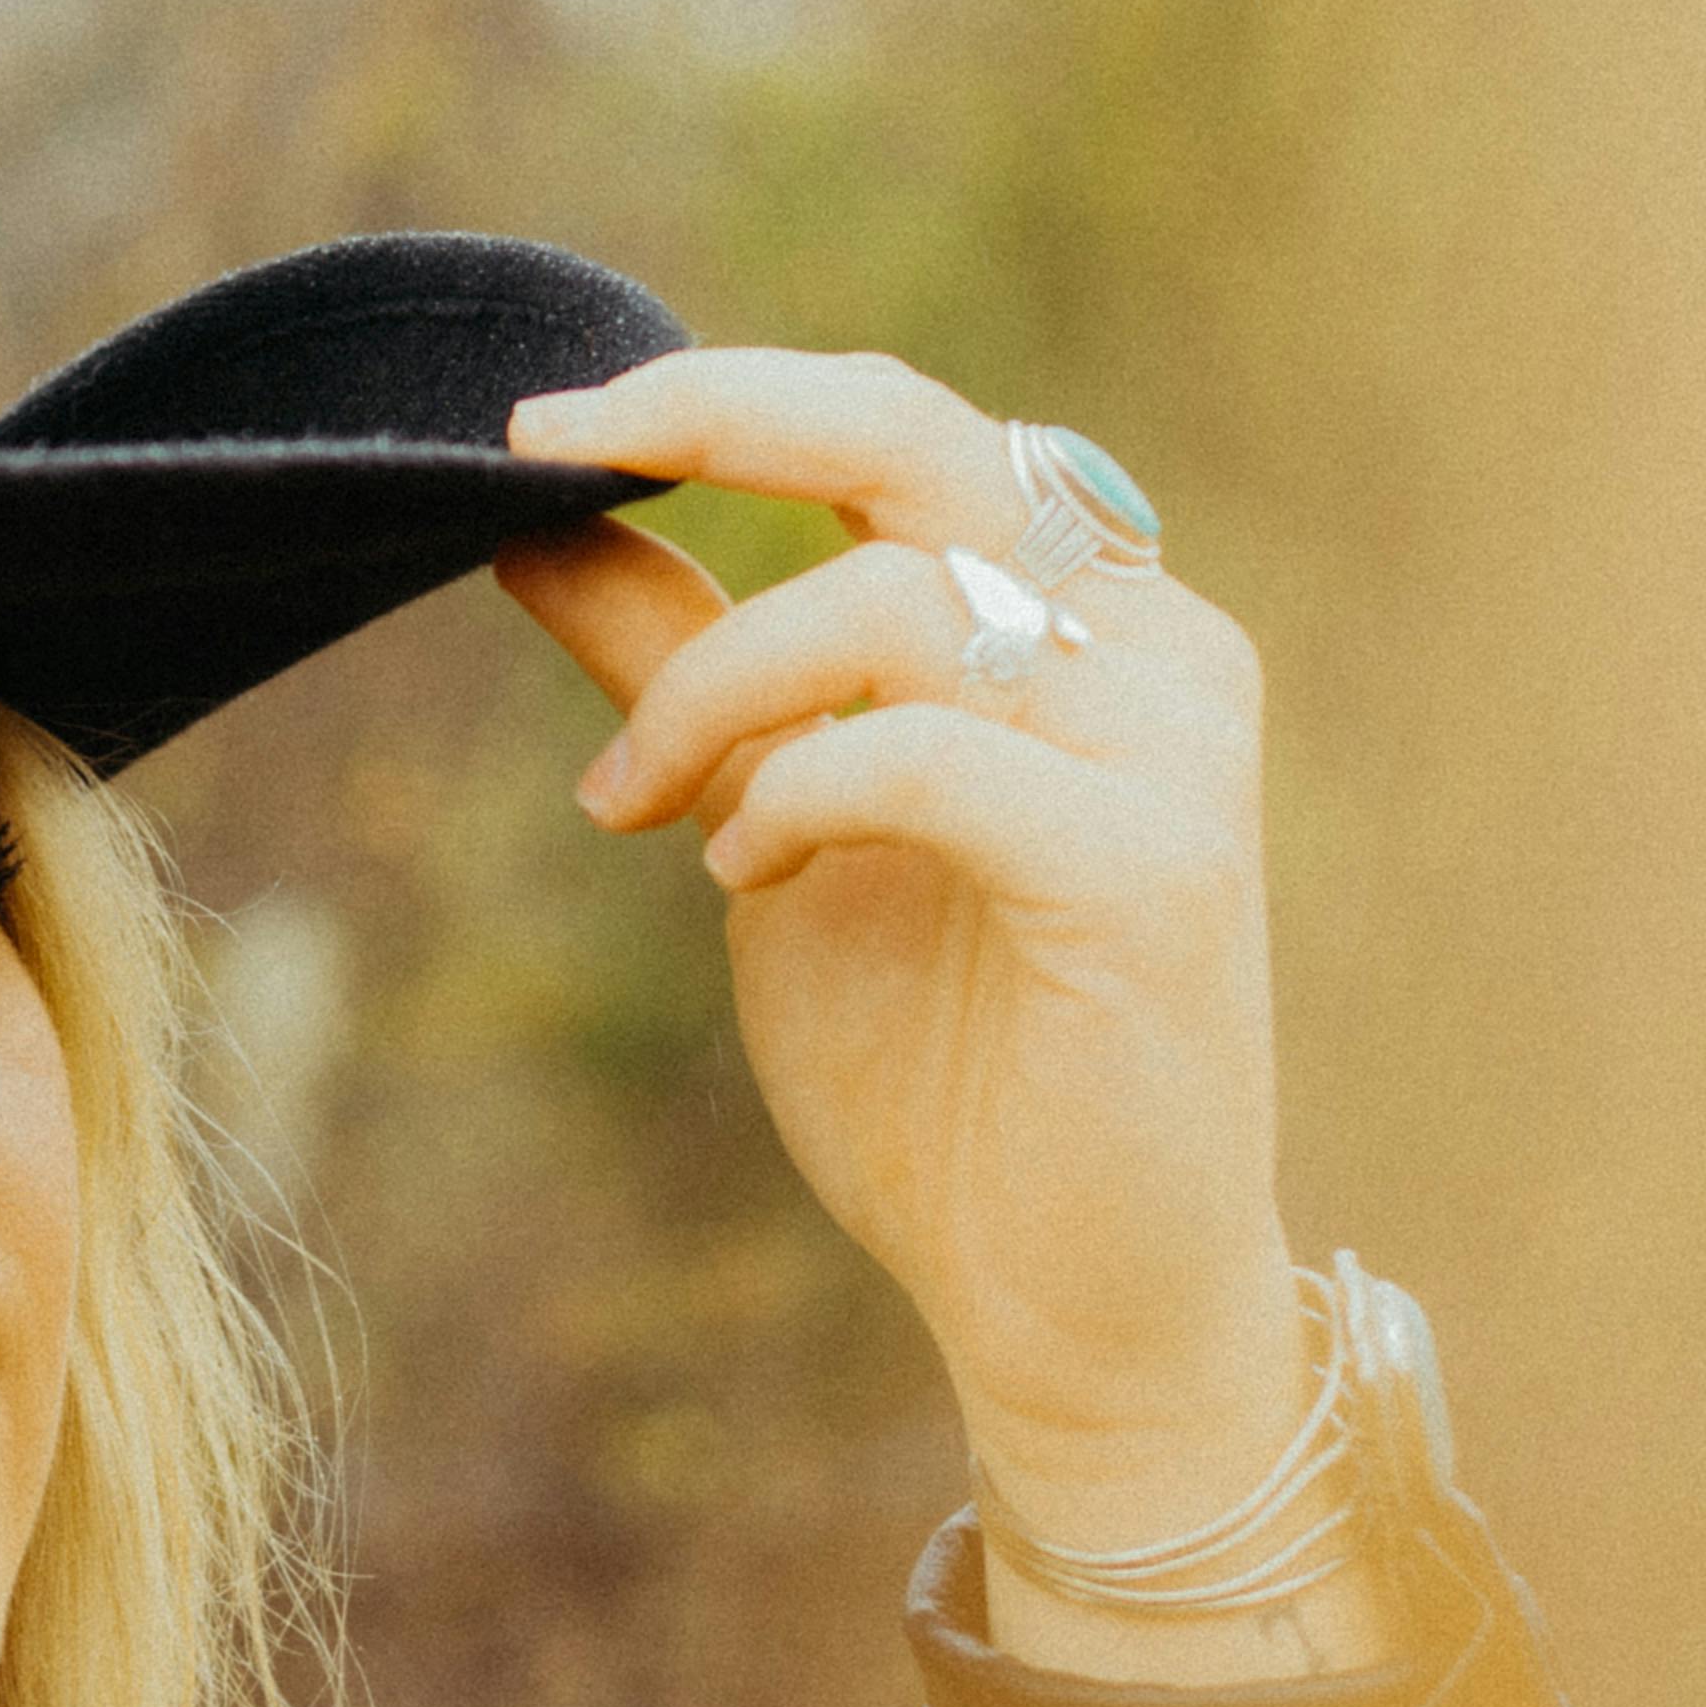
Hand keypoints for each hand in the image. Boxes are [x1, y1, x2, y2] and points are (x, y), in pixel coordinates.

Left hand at [496, 353, 1308, 1599]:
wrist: (1075, 1308)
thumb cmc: (950, 1072)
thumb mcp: (779, 826)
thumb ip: (688, 671)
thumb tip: (537, 526)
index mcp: (1084, 614)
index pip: (896, 426)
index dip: (715, 397)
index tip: (532, 428)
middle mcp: (1153, 646)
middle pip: (915, 437)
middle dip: (712, 416)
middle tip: (538, 453)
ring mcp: (1173, 750)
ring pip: (895, 601)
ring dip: (718, 694)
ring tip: (648, 808)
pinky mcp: (1155, 870)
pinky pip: (928, 756)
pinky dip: (800, 793)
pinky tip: (747, 875)